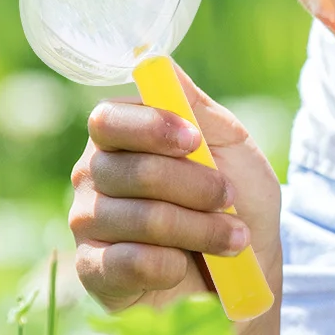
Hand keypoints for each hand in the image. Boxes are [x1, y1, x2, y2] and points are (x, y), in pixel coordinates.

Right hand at [69, 70, 282, 313]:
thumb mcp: (231, 147)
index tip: (193, 141)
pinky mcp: (93, 272)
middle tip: (229, 199)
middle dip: (193, 187)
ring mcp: (88, 224)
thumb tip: (157, 61)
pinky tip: (186, 266)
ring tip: (233, 239)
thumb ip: (195, 107)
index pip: (108, 120)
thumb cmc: (237, 201)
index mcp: (119, 138)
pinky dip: (168, 265)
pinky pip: (124, 262)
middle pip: (129, 170)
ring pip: (136, 218)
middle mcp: (92, 176)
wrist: (247, 272)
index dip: (150, 128)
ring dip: (197, 229)